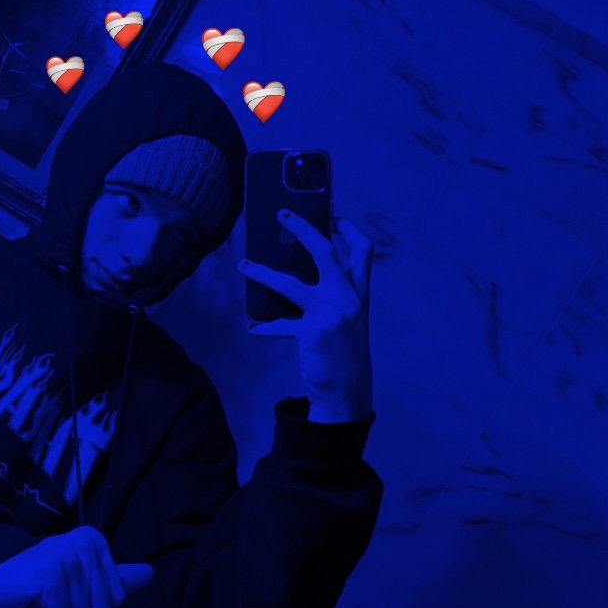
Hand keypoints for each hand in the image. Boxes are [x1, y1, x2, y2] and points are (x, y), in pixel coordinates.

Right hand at [0, 525, 153, 607]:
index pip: (116, 600)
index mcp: (94, 540)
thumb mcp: (79, 584)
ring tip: (41, 599)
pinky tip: (32, 602)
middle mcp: (84, 542)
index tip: (66, 592)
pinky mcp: (49, 573)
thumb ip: (114, 579)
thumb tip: (150, 574)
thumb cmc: (35, 587)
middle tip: (52, 598)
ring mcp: (66, 555)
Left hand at [238, 211, 374, 419]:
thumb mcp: (347, 320)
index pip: (363, 253)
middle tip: (282, 214)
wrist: (348, 393)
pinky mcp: (312, 331)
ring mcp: (330, 313)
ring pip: (289, 283)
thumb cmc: (344, 354)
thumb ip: (330, 297)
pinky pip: (279, 324)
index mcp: (359, 294)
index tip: (337, 217)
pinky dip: (264, 326)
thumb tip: (294, 274)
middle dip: (302, 229)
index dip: (351, 231)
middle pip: (325, 252)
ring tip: (243, 265)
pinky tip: (253, 328)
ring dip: (262, 273)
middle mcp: (347, 299)